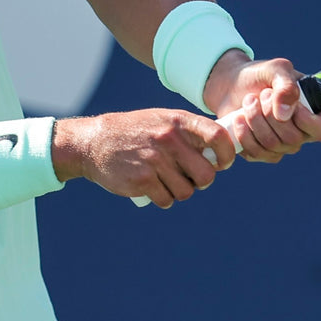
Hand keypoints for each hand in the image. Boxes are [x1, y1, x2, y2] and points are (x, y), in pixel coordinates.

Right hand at [53, 109, 236, 208]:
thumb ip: (188, 133)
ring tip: (163, 181)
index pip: (218, 137)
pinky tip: (150, 187)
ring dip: (177, 191)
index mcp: (177, 121)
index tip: (221, 163)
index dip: (226, 154)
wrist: (93, 142)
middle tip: (188, 178)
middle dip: (200, 182)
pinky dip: (161, 198)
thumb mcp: (161, 120)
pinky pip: (166, 200)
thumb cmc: (134, 132)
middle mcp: (168, 139)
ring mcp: (155, 161)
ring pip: (186, 192)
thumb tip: (218, 156)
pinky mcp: (142, 180)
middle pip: (206, 175)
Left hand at [203, 51, 320, 162]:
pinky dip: (244, 134)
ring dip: (256, 120)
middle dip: (271, 114)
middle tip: (262, 93)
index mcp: (316, 113)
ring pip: (272, 146)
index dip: (305, 120)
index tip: (284, 100)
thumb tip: (284, 115)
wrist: (232, 85)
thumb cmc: (260, 75)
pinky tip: (238, 117)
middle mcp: (302, 134)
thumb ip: (286, 85)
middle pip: (293, 139)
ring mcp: (282, 146)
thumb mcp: (276, 70)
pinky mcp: (261, 152)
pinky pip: (256, 153)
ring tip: (248, 100)